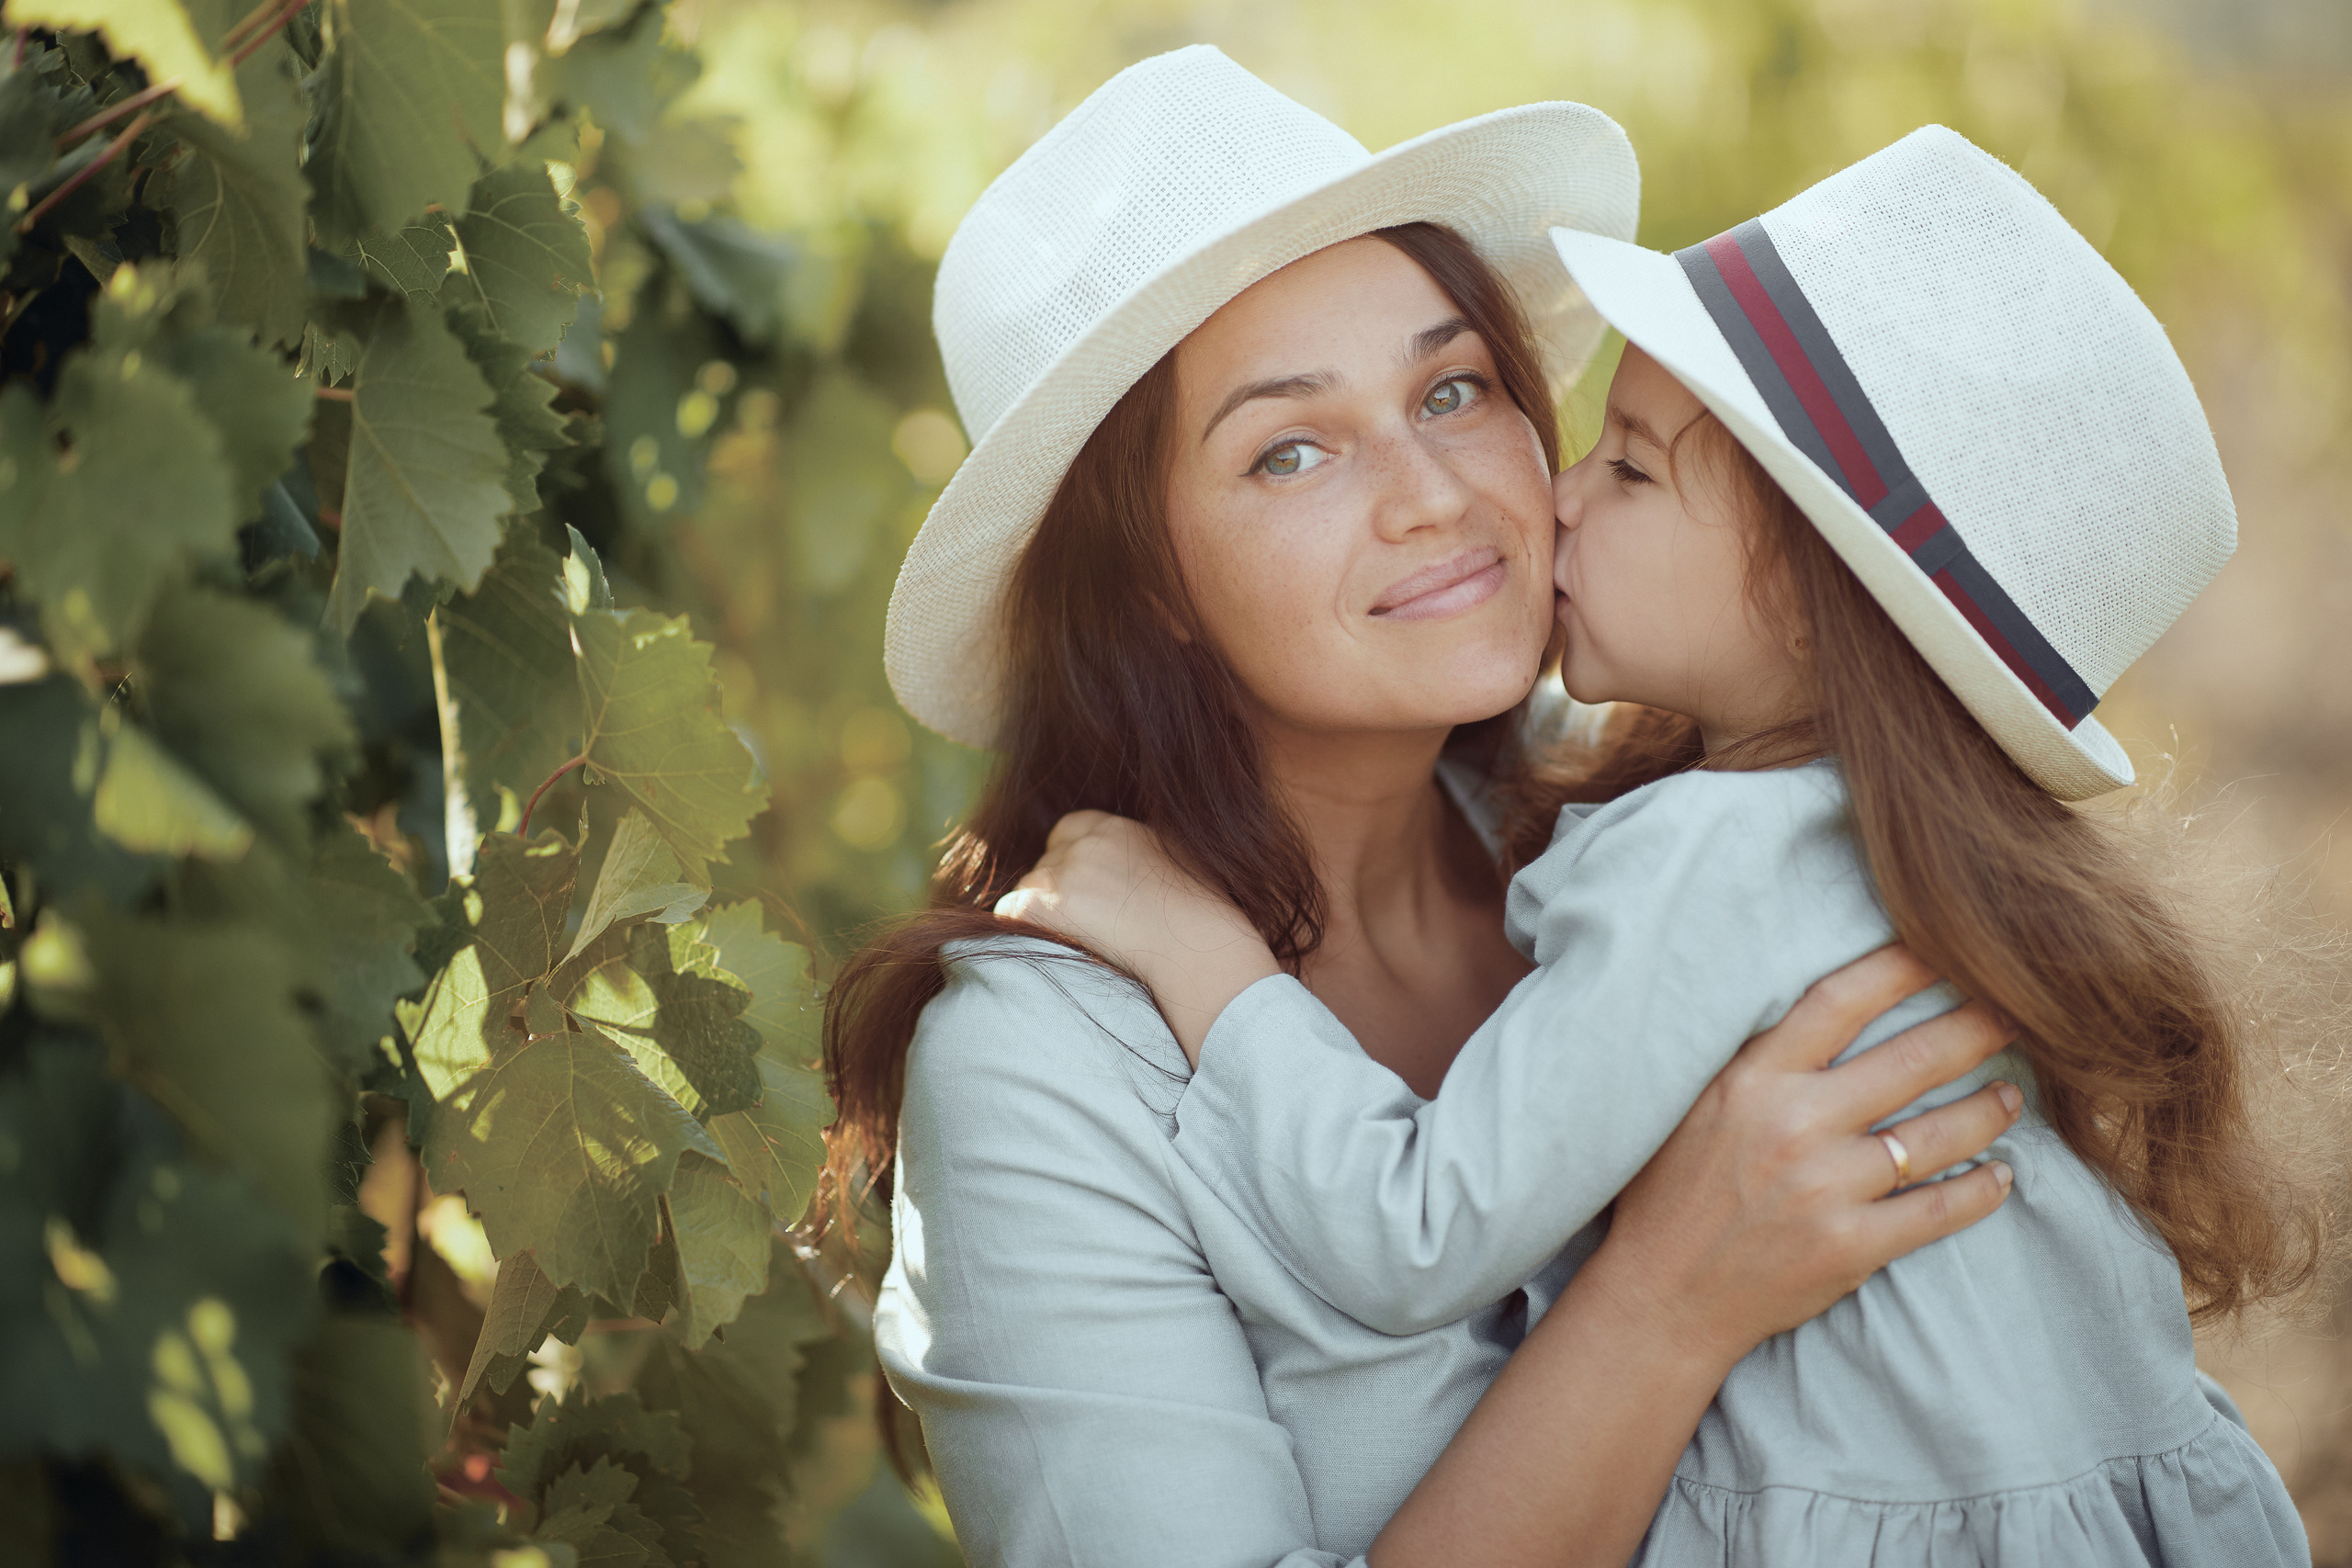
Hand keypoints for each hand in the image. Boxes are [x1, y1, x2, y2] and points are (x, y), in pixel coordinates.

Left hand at [995, 811, 1280, 1060]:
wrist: (1196, 946)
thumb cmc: (1200, 915)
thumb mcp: (1177, 859)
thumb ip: (1142, 851)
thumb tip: (1131, 866)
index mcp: (1116, 827)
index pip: (1069, 831)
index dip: (1071, 861)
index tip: (1085, 891)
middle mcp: (1085, 842)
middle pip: (1047, 862)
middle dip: (1057, 890)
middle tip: (1082, 923)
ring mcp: (1064, 872)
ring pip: (1029, 888)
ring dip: (1043, 912)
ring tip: (1075, 939)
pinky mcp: (1046, 904)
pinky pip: (1008, 912)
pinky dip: (1021, 928)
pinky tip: (1050, 943)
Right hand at [1582, 944, 2021, 1369]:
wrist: (1660, 1294)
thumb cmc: (1670, 1192)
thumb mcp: (1696, 1105)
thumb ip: (1755, 1061)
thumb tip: (1824, 1012)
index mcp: (1752, 1079)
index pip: (1841, 1001)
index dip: (1902, 967)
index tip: (1946, 949)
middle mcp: (1794, 1125)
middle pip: (1911, 1060)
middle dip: (1976, 1028)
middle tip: (2015, 1012)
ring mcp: (1827, 1189)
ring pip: (1937, 1135)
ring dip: (1987, 1109)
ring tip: (2012, 1094)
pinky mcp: (1851, 1246)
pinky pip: (1938, 1210)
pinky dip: (1981, 1191)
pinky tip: (2001, 1175)